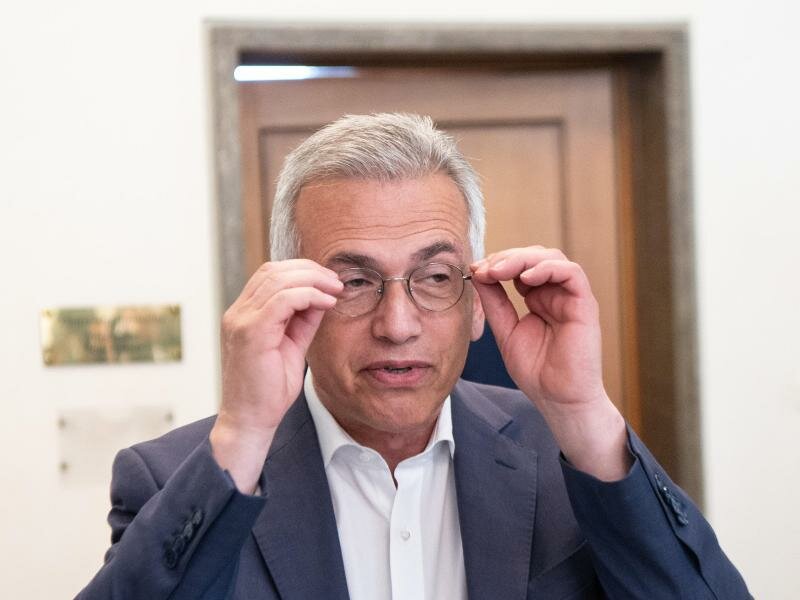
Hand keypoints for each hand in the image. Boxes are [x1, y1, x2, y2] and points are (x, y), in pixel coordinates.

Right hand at [210, 259, 341, 491]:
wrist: (251, 420)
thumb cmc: (269, 389)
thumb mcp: (292, 345)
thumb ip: (302, 320)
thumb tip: (322, 296)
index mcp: (244, 314)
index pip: (269, 274)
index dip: (301, 270)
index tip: (329, 281)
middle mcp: (237, 313)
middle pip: (273, 270)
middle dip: (310, 270)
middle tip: (336, 281)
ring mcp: (240, 321)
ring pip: (277, 279)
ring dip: (313, 280)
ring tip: (335, 290)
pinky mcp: (250, 333)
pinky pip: (282, 300)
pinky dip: (308, 296)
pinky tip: (326, 303)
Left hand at [470, 247, 630, 479]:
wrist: (558, 400)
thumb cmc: (536, 371)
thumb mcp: (505, 330)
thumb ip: (494, 302)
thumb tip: (479, 273)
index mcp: (537, 298)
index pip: (519, 266)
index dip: (497, 263)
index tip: (475, 271)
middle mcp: (555, 294)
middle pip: (534, 256)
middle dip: (506, 257)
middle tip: (485, 269)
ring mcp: (570, 297)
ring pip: (552, 258)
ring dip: (523, 259)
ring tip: (500, 271)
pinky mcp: (585, 304)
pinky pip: (572, 273)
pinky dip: (548, 268)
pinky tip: (526, 278)